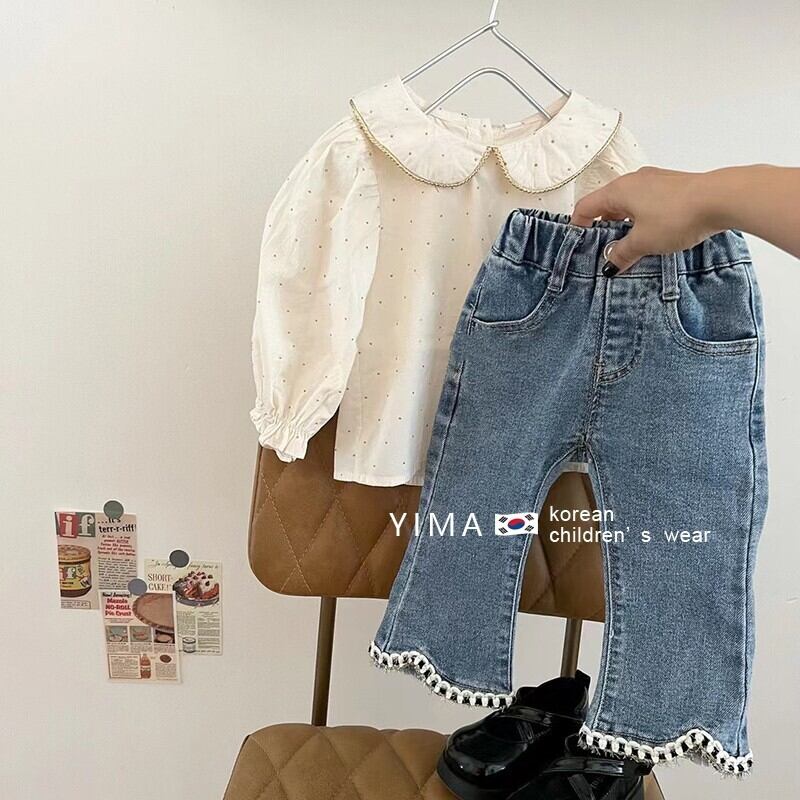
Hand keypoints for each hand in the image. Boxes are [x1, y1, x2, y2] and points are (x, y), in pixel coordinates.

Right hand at [572, 167, 725, 272]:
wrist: (721, 198)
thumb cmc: (677, 216)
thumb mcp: (644, 242)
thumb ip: (622, 254)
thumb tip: (609, 264)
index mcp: (618, 190)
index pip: (586, 206)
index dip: (578, 226)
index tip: (578, 244)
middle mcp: (633, 181)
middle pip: (607, 204)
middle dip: (603, 228)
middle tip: (604, 250)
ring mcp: (654, 181)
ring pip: (628, 203)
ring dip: (624, 224)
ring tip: (630, 246)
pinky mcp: (672, 186)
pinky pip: (647, 202)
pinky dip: (642, 218)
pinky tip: (652, 235)